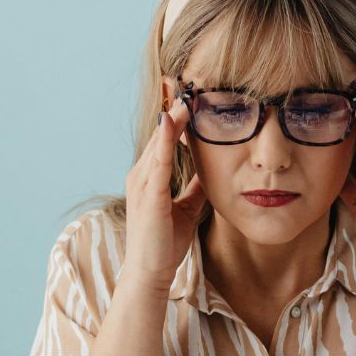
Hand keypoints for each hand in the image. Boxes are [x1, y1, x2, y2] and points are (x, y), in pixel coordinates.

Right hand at [122, 97, 208, 291]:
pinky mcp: (148, 195)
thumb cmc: (166, 242)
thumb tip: (212, 168)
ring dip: (173, 116)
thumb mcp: (188, 207)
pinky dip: (166, 139)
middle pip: (161, 133)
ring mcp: (143, 183)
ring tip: (187, 94)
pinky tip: (174, 121)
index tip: (192, 95)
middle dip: (175, 108)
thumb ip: (196, 185)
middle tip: (190, 82)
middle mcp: (142, 174)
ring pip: (159, 142)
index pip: (166, 139)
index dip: (178, 117)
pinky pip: (158, 161)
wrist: (151, 273)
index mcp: (151, 176)